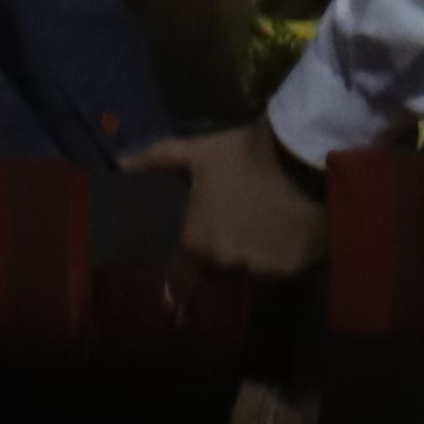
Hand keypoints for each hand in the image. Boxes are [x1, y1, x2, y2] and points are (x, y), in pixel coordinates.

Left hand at [147, 125, 330, 280]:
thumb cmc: (244, 154)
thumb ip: (158, 160)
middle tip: (241, 226)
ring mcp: (262, 269)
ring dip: (256, 256)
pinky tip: (293, 230)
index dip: (193, 255)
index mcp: (196, 243)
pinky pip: (284, 267)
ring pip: (254, 271)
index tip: (203, 241)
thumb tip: (121, 165)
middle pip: (221, 270)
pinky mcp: (295, 267)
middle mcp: (225, 264)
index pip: (184, 269)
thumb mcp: (199, 152)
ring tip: (270, 227)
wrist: (302, 153)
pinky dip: (286, 254)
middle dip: (226, 253)